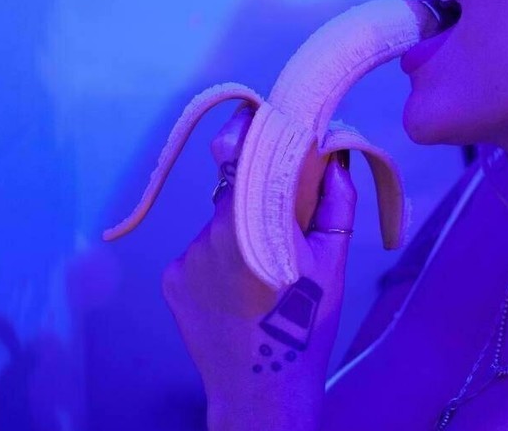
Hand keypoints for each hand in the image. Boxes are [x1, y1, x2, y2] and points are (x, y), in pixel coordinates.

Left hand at [160, 103, 356, 427]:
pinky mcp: (171, 279)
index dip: (251, 129)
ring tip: (266, 265)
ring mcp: (184, 257)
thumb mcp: (334, 261)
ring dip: (241, 225)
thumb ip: (336, 200)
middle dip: (258, 188)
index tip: (265, 116)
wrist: (262, 391)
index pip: (242, 152)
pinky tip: (241, 285)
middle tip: (285, 215)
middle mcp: (209, 231)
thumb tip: (336, 151)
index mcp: (251, 220)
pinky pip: (200, 250)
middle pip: (235, 186)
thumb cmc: (306, 326)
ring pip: (219, 219)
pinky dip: (220, 255)